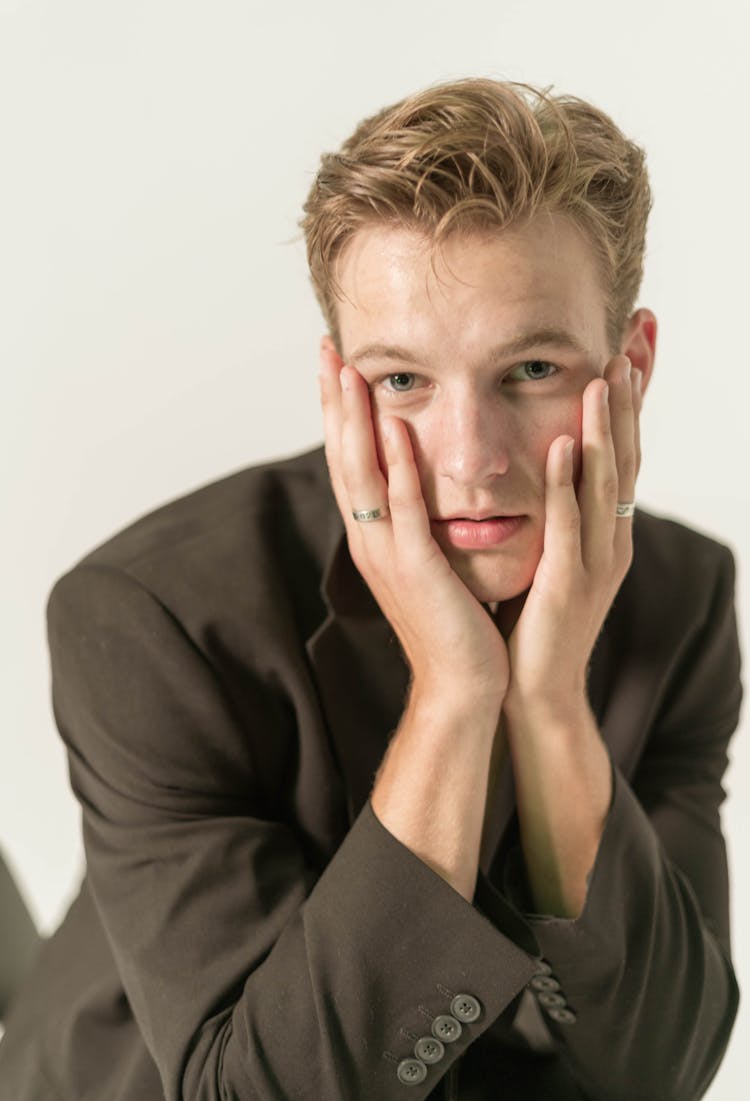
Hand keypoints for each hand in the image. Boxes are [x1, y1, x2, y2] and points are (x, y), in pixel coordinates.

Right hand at [318, 337, 508, 701]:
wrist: (462, 685)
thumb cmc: (456, 624)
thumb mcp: (433, 562)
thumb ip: (423, 523)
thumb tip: (429, 486)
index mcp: (374, 536)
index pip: (350, 462)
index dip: (339, 413)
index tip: (337, 364)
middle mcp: (369, 539)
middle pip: (342, 458)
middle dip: (333, 402)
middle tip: (327, 349)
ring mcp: (386, 553)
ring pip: (361, 475)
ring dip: (352, 421)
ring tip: (346, 371)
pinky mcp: (414, 568)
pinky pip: (401, 507)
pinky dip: (395, 465)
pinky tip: (391, 427)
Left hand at [502, 354, 642, 717]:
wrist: (535, 691)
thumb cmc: (535, 622)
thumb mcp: (553, 555)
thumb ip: (559, 512)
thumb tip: (550, 460)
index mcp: (605, 531)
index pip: (622, 451)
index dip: (631, 399)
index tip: (633, 343)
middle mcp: (610, 540)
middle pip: (627, 454)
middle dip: (632, 396)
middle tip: (637, 335)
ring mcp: (595, 562)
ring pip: (607, 483)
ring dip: (608, 427)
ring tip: (607, 375)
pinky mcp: (568, 586)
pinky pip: (569, 526)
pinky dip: (569, 484)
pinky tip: (567, 444)